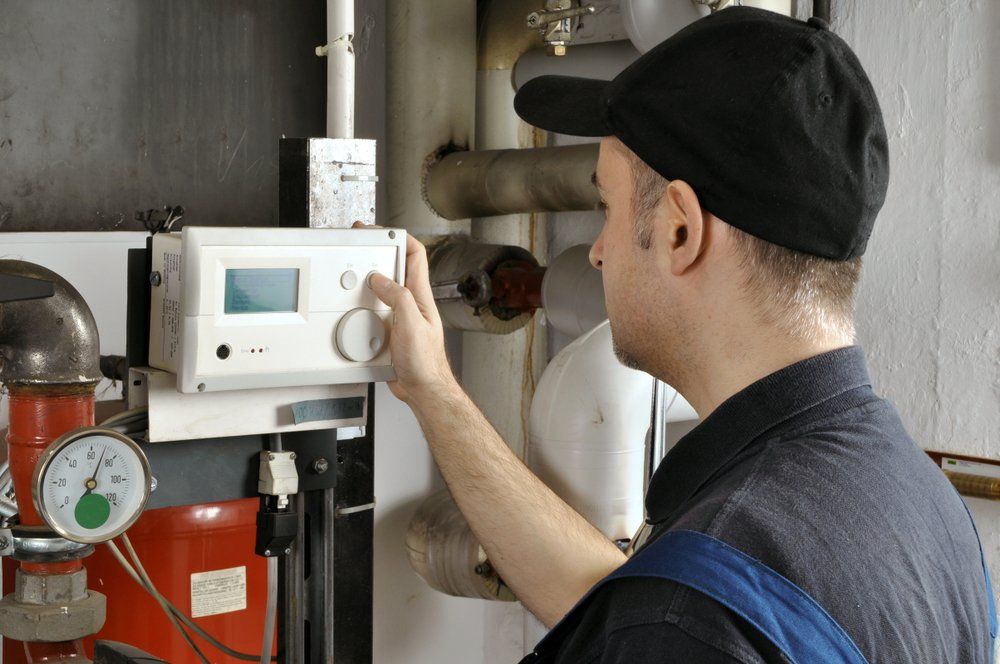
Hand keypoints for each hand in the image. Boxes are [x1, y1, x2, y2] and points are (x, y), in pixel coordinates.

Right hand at [352, 222, 456, 405]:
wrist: (422, 389)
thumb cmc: (425, 362)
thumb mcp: (412, 324)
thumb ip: (397, 298)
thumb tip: (380, 280)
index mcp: (420, 295)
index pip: (415, 254)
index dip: (398, 237)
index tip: (378, 231)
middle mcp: (411, 302)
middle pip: (394, 268)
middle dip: (377, 254)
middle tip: (359, 246)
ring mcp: (400, 315)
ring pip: (382, 289)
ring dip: (368, 281)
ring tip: (355, 272)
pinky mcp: (390, 329)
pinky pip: (374, 310)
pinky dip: (363, 305)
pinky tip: (355, 306)